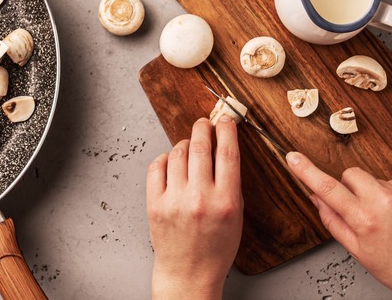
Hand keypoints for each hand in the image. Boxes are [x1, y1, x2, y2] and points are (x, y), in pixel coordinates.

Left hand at [146, 117, 242, 299]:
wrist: (189, 272)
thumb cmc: (216, 246)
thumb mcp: (237, 215)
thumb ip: (231, 182)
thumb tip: (224, 147)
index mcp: (226, 201)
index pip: (227, 153)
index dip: (227, 130)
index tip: (226, 119)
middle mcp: (199, 198)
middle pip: (200, 146)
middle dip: (203, 127)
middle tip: (204, 123)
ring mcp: (174, 200)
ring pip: (177, 153)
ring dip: (185, 144)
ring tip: (190, 147)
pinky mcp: (155, 203)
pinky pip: (157, 167)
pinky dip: (165, 159)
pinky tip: (171, 162)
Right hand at [286, 151, 391, 299]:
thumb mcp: (356, 250)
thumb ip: (332, 220)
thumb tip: (316, 197)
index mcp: (365, 220)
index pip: (327, 188)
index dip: (306, 171)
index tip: (293, 157)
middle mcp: (387, 203)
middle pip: (351, 174)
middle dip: (348, 187)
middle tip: (358, 209)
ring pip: (374, 179)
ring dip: (373, 192)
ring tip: (386, 218)